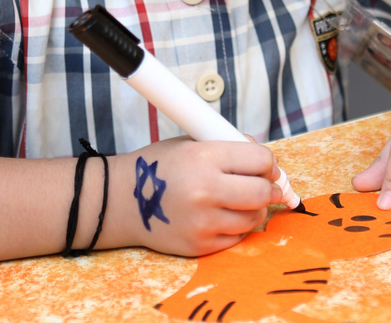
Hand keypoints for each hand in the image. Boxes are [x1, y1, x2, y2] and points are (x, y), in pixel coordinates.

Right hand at [113, 136, 282, 256]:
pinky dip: (237, 226)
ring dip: (254, 208)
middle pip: (263, 192)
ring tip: (238, 199)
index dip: (268, 163)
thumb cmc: (159, 168)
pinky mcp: (199, 246)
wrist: (121, 201)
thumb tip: (269, 162)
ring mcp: (202, 222)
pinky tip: (222, 215)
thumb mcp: (191, 142)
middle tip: (263, 184)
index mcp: (204, 157)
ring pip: (254, 217)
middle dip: (268, 187)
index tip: (266, 166)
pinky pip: (238, 237)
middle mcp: (205, 191)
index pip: (260, 160)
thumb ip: (229, 147)